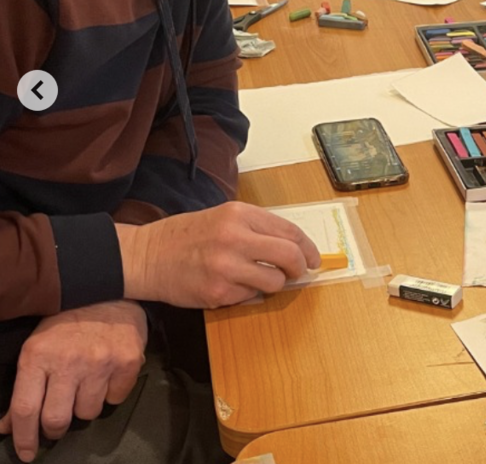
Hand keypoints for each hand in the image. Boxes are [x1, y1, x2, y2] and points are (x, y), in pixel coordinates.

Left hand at [0, 301, 147, 462]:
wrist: (110, 289)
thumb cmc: (67, 320)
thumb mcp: (36, 347)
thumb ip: (23, 387)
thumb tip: (8, 425)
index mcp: (38, 356)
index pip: (26, 409)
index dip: (23, 438)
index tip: (27, 454)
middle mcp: (69, 362)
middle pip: (57, 419)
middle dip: (54, 429)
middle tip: (56, 424)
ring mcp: (100, 363)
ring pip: (88, 413)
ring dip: (83, 408)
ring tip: (84, 388)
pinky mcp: (127, 363)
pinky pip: (116, 399)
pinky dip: (110, 394)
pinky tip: (106, 377)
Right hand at [116, 202, 320, 308]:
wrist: (146, 256)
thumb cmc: (186, 236)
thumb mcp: (224, 217)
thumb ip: (257, 228)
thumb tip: (295, 247)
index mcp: (239, 215)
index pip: (290, 232)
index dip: (308, 247)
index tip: (313, 257)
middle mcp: (234, 238)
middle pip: (289, 256)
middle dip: (300, 267)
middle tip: (298, 272)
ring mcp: (226, 268)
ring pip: (274, 282)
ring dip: (273, 283)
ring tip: (257, 278)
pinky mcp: (218, 293)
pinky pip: (250, 297)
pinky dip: (247, 293)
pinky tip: (229, 284)